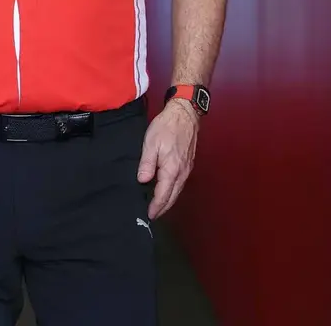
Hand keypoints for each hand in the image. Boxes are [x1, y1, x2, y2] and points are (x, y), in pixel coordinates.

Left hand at [137, 98, 199, 218]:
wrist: (185, 114)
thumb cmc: (166, 127)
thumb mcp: (151, 143)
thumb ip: (147, 164)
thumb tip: (143, 181)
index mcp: (172, 170)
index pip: (163, 194)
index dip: (156, 206)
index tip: (149, 215)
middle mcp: (182, 172)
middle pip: (173, 196)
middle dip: (163, 207)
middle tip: (153, 216)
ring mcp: (187, 168)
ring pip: (178, 190)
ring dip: (168, 200)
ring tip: (159, 207)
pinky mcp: (188, 163)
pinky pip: (180, 183)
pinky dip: (173, 191)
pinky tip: (167, 190)